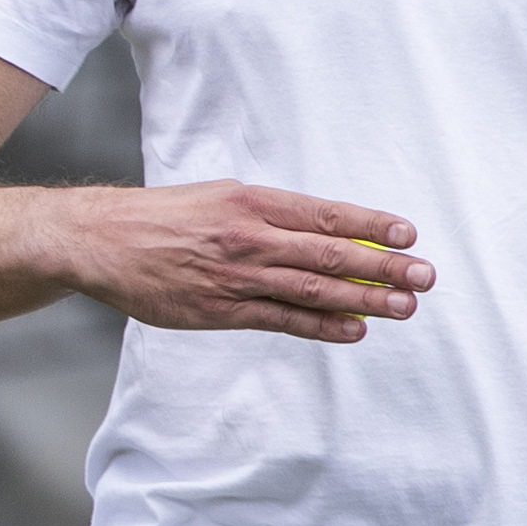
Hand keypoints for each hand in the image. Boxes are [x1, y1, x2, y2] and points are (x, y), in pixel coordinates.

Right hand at [50, 180, 430, 341]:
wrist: (102, 241)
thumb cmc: (163, 217)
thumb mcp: (219, 197)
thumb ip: (269, 215)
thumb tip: (323, 230)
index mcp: (251, 201)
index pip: (326, 214)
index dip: (371, 225)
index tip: (408, 234)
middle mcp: (249, 237)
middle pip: (330, 253)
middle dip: (384, 268)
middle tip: (424, 276)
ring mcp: (237, 277)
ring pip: (313, 289)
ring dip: (364, 300)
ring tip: (404, 307)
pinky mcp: (222, 311)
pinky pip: (283, 320)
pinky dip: (322, 325)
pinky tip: (354, 328)